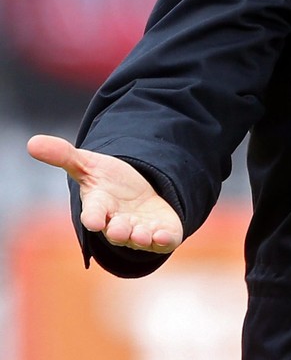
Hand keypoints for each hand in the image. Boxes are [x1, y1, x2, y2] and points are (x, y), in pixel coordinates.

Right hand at [27, 134, 182, 253]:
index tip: (93, 221)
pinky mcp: (161, 233)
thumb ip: (64, 156)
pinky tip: (165, 236)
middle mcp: (118, 223)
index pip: (93, 213)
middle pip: (116, 231)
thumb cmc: (110, 183)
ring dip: (140, 238)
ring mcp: (139, 231)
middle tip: (120, 228)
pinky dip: (164, 240)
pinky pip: (164, 241)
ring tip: (143, 234)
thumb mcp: (90, 164)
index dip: (93, 217)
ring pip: (139, 239)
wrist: (139, 195)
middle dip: (119, 231)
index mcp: (99, 208)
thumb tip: (31, 142)